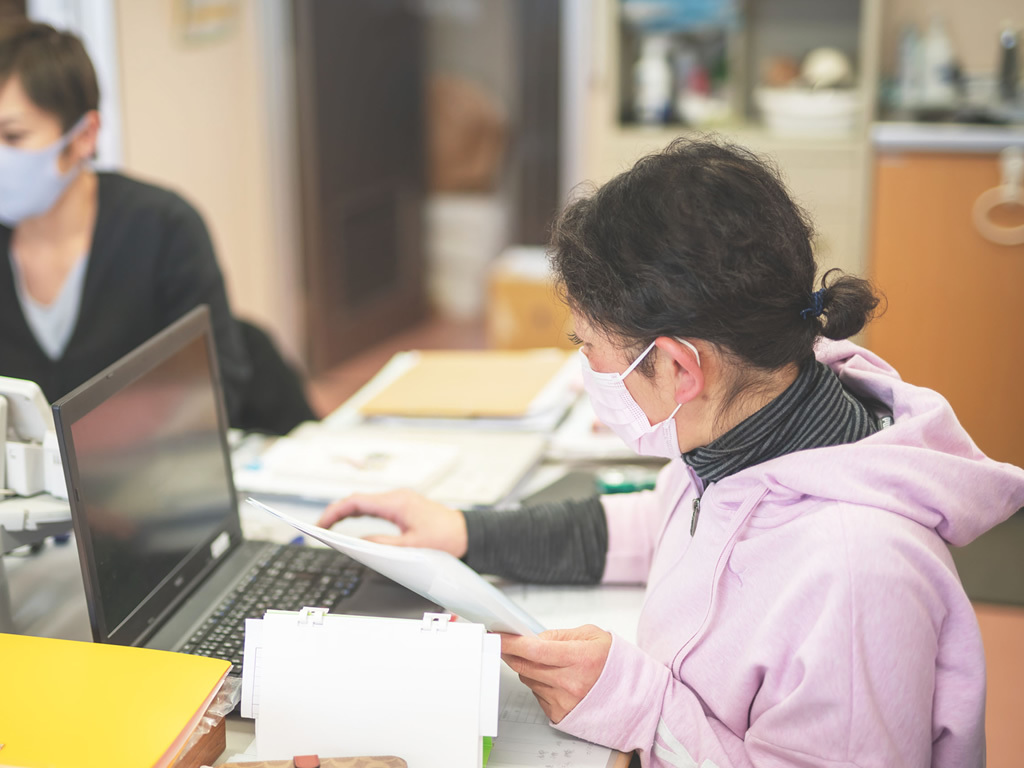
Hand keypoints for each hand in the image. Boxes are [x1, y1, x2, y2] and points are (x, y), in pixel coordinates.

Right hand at [316, 489, 467, 557]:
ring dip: (348, 513)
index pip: (356, 502)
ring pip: (366, 503)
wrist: (468, 535)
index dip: (334, 512)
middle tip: (321, 528)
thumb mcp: (411, 548)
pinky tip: (353, 524)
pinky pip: (376, 508)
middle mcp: (397, 497)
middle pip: (358, 500)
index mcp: (397, 502)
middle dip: (337, 513)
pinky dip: (361, 515)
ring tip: (331, 527)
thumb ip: (382, 545)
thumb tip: (360, 543)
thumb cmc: (447, 539)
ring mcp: (401, 501)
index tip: (321, 524)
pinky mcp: (404, 508)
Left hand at [500, 625, 611, 723]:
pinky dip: (540, 684)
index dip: (513, 643)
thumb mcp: (592, 636)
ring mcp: (565, 701)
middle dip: (513, 653)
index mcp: (581, 659)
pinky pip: (537, 694)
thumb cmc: (614, 664)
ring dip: (530, 668)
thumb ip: (560, 635)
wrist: (631, 694)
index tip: (500, 637)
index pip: (536, 650)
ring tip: (550, 663)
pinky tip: (556, 679)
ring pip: (529, 679)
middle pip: (526, 666)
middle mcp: (572, 683)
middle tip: (508, 645)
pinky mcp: (560, 714)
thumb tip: (534, 638)